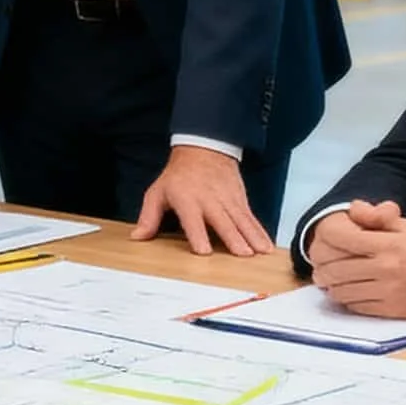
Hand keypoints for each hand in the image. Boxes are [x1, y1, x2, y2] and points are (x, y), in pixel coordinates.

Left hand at [133, 144, 268, 257]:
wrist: (203, 150)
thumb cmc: (178, 176)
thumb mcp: (157, 192)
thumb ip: (149, 217)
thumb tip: (138, 237)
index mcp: (187, 199)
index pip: (192, 220)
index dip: (198, 235)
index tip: (204, 251)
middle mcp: (209, 200)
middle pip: (222, 221)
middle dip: (233, 238)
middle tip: (242, 254)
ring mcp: (227, 200)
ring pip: (241, 220)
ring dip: (252, 236)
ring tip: (260, 253)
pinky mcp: (240, 200)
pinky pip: (251, 217)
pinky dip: (260, 231)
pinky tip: (267, 245)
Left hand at [306, 202, 405, 316]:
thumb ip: (376, 217)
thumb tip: (353, 208)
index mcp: (387, 243)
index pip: (339, 238)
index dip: (325, 238)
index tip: (325, 240)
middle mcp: (385, 268)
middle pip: (334, 268)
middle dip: (322, 265)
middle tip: (321, 263)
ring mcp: (387, 292)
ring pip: (341, 290)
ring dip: (331, 284)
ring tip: (331, 278)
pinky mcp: (391, 311)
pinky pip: (356, 306)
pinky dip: (345, 299)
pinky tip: (348, 291)